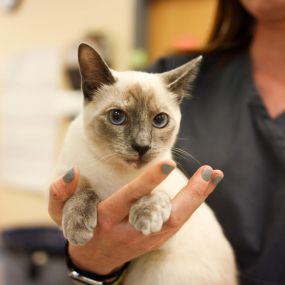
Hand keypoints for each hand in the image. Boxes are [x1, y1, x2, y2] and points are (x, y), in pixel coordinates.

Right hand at [48, 161, 222, 274]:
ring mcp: (147, 237)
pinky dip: (193, 204)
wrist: (96, 260)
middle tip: (207, 172)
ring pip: (178, 219)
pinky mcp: (157, 239)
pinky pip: (178, 222)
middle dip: (187, 193)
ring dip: (197, 197)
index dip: (148, 182)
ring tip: (214, 175)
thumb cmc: (81, 230)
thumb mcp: (63, 215)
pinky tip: (205, 187)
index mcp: (107, 219)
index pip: (130, 198)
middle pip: (163, 213)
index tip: (168, 164)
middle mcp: (131, 229)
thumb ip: (60, 194)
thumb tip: (73, 172)